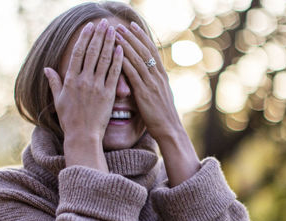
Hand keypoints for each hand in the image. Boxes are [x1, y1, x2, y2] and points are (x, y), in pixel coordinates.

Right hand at [44, 19, 123, 142]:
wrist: (82, 136)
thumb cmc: (69, 120)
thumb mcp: (58, 100)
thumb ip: (54, 82)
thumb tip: (47, 69)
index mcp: (70, 80)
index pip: (78, 53)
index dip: (84, 38)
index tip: (89, 27)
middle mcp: (83, 81)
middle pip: (92, 52)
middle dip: (98, 35)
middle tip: (103, 23)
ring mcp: (96, 87)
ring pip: (104, 60)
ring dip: (109, 43)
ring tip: (113, 30)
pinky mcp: (108, 94)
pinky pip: (114, 74)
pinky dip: (118, 60)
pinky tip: (121, 49)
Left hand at [115, 22, 181, 139]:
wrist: (170, 130)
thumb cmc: (163, 116)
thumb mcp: (161, 96)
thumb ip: (155, 84)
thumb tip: (149, 77)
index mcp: (162, 76)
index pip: (151, 51)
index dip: (142, 37)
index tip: (133, 27)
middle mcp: (158, 77)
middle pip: (144, 51)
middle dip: (131, 37)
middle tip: (120, 25)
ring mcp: (152, 84)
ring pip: (138, 59)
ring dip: (125, 45)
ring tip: (115, 34)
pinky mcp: (144, 93)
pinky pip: (133, 74)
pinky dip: (124, 62)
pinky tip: (116, 55)